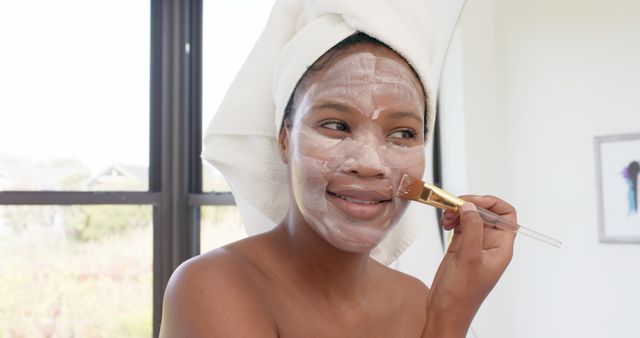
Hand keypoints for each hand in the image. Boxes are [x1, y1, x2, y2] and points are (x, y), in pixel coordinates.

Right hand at [423, 195, 516, 336]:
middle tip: (455, 204)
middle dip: (471, 205)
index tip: (475, 202)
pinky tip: (445, 223)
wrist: (445, 311)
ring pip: (471, 217)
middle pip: (487, 213)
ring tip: (447, 216)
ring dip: (459, 212)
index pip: (507, 216)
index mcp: (500, 248)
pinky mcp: (460, 247)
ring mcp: (474, 245)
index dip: (493, 204)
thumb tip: (471, 206)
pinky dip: (452, 220)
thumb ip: (471, 229)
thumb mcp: (469, 258)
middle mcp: (489, 245)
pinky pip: (460, 225)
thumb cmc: (462, 294)